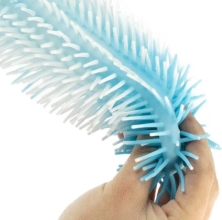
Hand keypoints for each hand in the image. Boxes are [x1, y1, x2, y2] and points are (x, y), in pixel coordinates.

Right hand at [59, 114, 217, 219]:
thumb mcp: (121, 192)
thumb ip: (142, 160)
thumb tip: (155, 129)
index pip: (204, 178)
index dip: (197, 143)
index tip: (185, 115)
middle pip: (197, 178)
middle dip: (184, 145)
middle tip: (171, 115)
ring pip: (179, 179)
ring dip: (167, 151)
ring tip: (152, 125)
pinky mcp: (154, 215)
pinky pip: (162, 184)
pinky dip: (153, 163)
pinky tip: (137, 144)